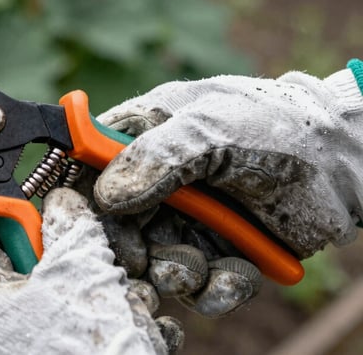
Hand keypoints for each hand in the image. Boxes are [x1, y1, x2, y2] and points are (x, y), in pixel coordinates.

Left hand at [0, 188, 181, 354]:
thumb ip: (69, 224)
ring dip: (103, 300)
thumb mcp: (81, 273)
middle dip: (75, 264)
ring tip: (133, 312)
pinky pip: (69, 339)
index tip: (45, 212)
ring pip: (57, 307)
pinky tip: (138, 338)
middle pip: (24, 270)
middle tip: (107, 268)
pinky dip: (104, 333)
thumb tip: (60, 200)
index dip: (10, 214)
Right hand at [92, 68, 362, 310]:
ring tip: (201, 269)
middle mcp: (154, 181)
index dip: (79, 198)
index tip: (81, 226)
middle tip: (149, 263)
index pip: (86, 167)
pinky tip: (235, 275)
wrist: (344, 162)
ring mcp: (183, 216)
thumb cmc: (278, 126)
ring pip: (153, 262)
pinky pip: (197, 284)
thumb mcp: (214, 128)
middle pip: (113, 226)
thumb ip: (157, 156)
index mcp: (140, 136)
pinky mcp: (214, 249)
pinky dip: (212, 289)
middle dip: (130, 250)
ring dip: (174, 274)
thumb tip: (106, 195)